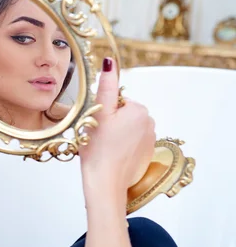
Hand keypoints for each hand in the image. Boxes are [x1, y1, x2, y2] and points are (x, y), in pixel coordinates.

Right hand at [80, 57, 155, 205]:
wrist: (106, 183)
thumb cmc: (99, 149)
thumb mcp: (99, 112)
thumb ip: (105, 86)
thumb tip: (110, 62)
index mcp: (139, 110)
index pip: (116, 100)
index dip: (103, 110)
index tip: (97, 123)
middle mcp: (149, 123)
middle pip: (122, 113)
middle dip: (110, 121)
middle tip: (98, 135)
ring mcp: (149, 139)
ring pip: (125, 128)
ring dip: (114, 133)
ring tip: (104, 146)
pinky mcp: (146, 154)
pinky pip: (131, 142)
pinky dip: (121, 146)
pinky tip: (111, 155)